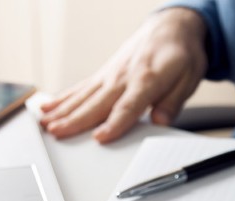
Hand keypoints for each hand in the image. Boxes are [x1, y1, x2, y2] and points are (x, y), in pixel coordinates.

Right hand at [39, 8, 207, 143]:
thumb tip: (161, 121)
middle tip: (57, 133)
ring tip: (45, 124)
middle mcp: (123, 76)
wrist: (170, 27)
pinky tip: (47, 107)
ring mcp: (110, 74)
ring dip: (63, 111)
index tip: (100, 138)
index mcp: (147, 78)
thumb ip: (173, 101)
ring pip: (83, 96)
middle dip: (75, 119)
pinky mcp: (103, 74)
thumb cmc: (181, 54)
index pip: (128, 106)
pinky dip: (63, 98)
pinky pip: (81, 88)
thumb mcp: (189, 77)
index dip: (114, 124)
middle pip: (98, 103)